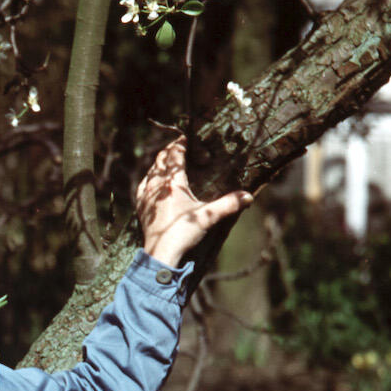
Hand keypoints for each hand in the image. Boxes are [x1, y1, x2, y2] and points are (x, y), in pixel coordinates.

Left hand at [135, 138, 252, 267]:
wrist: (161, 253)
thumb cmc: (183, 233)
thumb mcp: (208, 217)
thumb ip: (229, 204)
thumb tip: (249, 196)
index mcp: (173, 184)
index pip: (174, 156)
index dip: (180, 144)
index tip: (186, 138)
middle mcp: (157, 186)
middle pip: (160, 160)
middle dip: (169, 152)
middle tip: (179, 147)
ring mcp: (146, 196)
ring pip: (150, 171)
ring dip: (159, 164)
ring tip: (167, 162)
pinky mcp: (141, 206)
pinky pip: (143, 185)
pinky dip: (149, 178)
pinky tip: (152, 181)